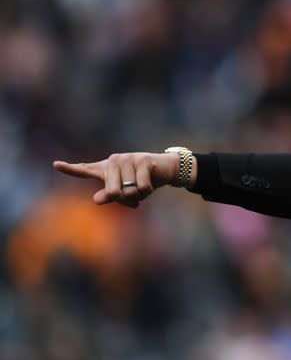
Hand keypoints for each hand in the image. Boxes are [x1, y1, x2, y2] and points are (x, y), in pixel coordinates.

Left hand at [53, 152, 180, 207]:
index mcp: (106, 169)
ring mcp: (128, 159)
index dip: (70, 169)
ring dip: (139, 196)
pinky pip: (142, 187)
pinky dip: (148, 191)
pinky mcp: (143, 160)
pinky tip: (151, 184)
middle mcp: (114, 161)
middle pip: (113, 192)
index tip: (56, 165)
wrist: (165, 170)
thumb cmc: (142, 181)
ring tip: (143, 188)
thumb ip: (110, 196)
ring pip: (129, 191)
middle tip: (134, 198)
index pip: (84, 169)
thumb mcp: (126, 192)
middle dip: (126, 200)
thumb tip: (96, 199)